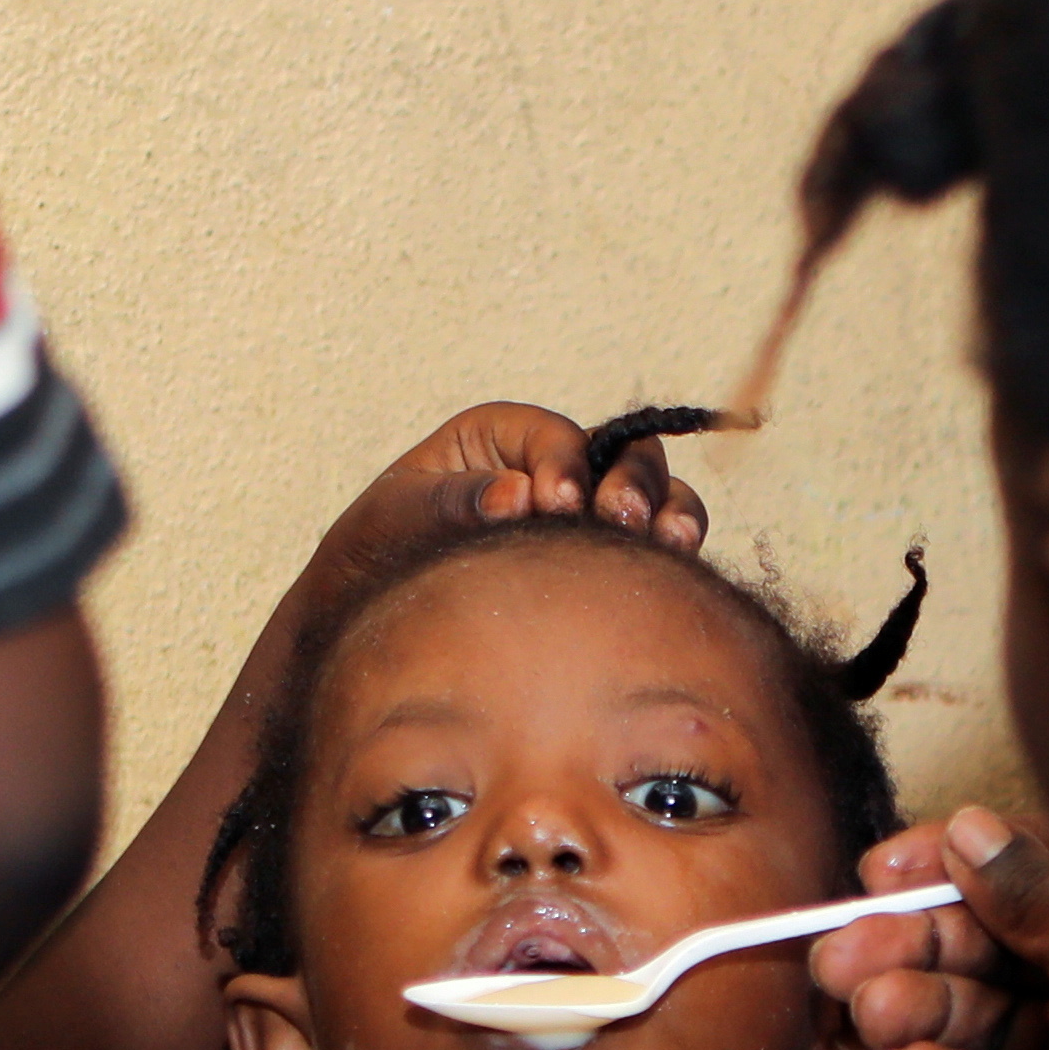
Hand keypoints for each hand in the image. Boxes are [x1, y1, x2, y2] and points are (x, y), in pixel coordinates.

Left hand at [294, 404, 709, 631]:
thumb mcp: (400, 513)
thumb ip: (456, 500)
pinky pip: (653, 550)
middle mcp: (557, 468)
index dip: (564, 463)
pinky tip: (671, 574)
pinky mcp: (605, 563)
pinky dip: (667, 556)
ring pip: (654, 498)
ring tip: (668, 542)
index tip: (556, 503)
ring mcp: (588, 516)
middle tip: (620, 518)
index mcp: (503, 438)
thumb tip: (517, 497)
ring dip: (667, 513)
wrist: (378, 613)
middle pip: (623, 456)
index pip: (554, 436)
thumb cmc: (381, 549)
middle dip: (631, 483)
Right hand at [814, 805, 1048, 1049]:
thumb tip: (967, 830)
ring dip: (909, 1017)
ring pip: (962, 1026)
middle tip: (840, 959)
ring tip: (874, 1018)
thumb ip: (1040, 896)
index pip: (1015, 878)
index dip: (945, 871)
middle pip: (974, 953)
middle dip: (905, 951)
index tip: (884, 872)